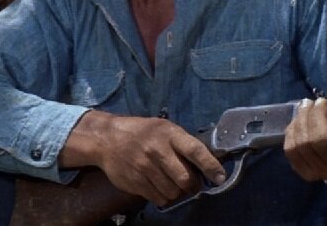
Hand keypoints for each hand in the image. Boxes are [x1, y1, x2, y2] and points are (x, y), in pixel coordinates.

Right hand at [60, 111, 225, 206]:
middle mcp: (157, 150)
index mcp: (168, 134)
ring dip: (177, 193)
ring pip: (173, 192)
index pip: (195, 151)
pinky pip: (158, 198)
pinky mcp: (136, 182)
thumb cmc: (141, 132)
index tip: (220, 178)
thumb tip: (208, 163)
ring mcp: (145, 168)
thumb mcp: (163, 128)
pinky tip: (159, 186)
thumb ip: (182, 143)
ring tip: (172, 183)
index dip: (211, 166)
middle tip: (193, 186)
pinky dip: (163, 197)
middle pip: (185, 179)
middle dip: (194, 187)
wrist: (107, 139)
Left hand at [283, 76, 326, 181]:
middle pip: (320, 143)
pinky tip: (298, 119)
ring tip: (306, 105)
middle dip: (315, 117)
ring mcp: (323, 172)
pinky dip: (292, 131)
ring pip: (304, 145)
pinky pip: (291, 150)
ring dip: (302, 120)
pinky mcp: (305, 171)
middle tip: (318, 102)